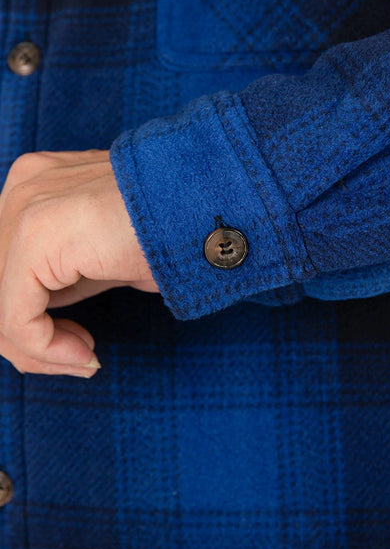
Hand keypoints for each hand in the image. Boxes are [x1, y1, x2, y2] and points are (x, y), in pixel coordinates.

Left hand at [0, 150, 158, 377]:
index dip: (34, 321)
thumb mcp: (105, 260)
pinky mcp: (35, 235)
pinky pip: (15, 316)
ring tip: (83, 359)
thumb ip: (66, 280)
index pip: (7, 271)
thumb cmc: (174, 231)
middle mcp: (21, 190)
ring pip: (0, 306)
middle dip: (32, 340)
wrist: (209, 206)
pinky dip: (46, 348)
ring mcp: (25, 207)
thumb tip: (46, 328)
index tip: (80, 347)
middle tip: (78, 360)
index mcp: (36, 188)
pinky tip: (86, 355)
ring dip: (39, 350)